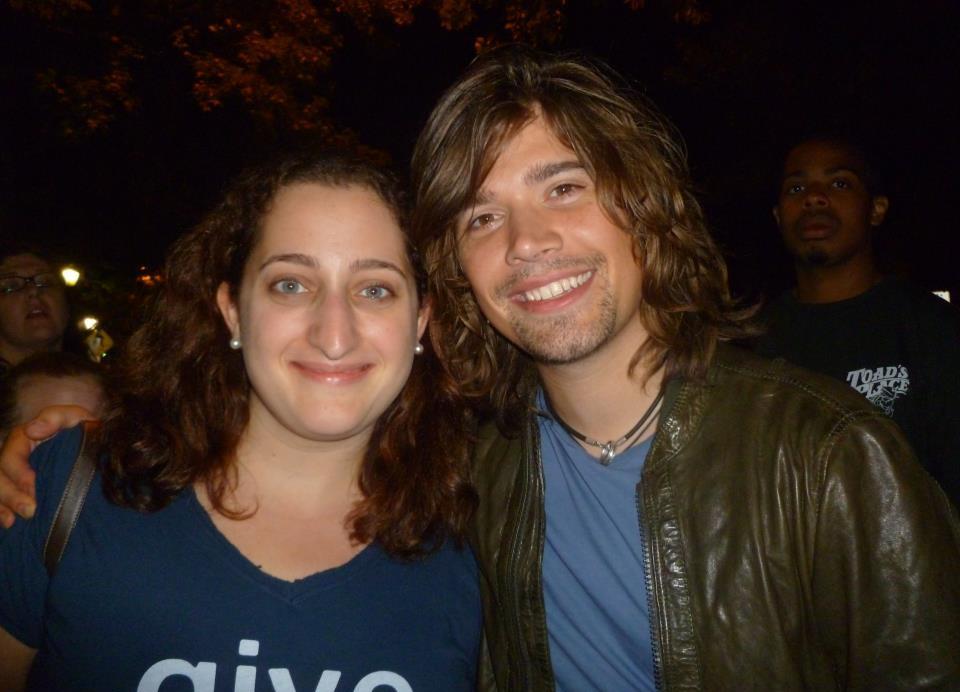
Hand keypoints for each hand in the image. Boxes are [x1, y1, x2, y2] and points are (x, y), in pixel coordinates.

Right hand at [0, 405, 96, 527]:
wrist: (100, 451)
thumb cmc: (86, 432)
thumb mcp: (76, 418)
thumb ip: (55, 417)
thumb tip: (32, 429)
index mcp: (26, 437)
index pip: (12, 452)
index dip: (18, 471)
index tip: (32, 486)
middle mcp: (15, 455)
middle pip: (0, 474)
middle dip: (11, 494)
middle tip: (30, 511)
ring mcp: (14, 474)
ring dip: (2, 505)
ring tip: (15, 521)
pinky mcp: (19, 489)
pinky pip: (0, 501)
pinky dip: (1, 512)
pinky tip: (10, 523)